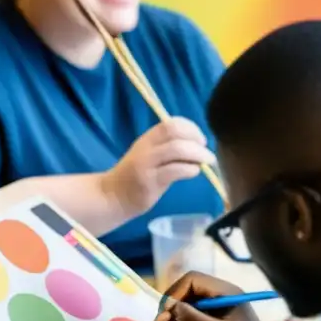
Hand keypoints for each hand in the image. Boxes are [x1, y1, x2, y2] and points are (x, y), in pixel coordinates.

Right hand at [102, 117, 217, 218]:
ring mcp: (146, 164)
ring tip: (207, 162)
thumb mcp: (150, 155)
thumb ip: (169, 148)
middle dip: (196, 139)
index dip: (190, 127)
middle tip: (206, 152)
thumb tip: (198, 145)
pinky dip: (190, 169)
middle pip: (174, 133)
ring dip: (197, 154)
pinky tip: (194, 172)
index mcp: (147, 139)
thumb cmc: (137, 176)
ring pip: (176, 150)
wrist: (113, 196)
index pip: (170, 124)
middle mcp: (146, 148)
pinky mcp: (150, 182)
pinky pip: (175, 171)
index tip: (201, 138)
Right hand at [149, 271, 301, 320]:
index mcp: (225, 292)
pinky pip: (199, 320)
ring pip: (192, 308)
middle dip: (173, 312)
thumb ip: (191, 318)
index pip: (191, 280)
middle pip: (189, 294)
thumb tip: (171, 307)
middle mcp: (223, 296)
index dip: (172, 297)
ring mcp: (223, 310)